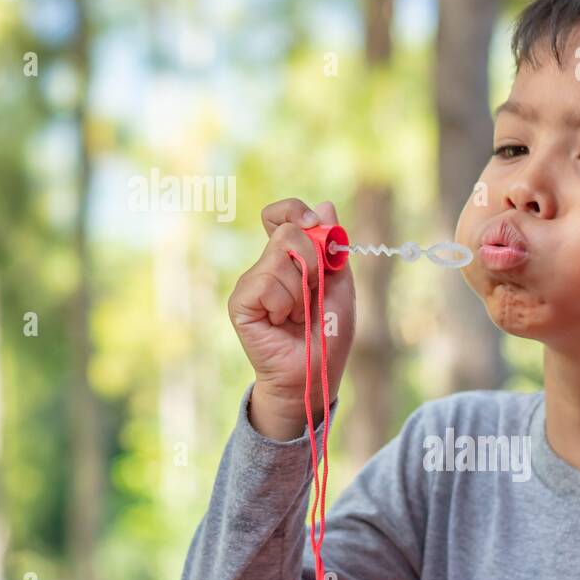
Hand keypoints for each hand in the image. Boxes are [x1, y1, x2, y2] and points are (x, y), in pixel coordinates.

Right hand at [227, 199, 356, 438]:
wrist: (315, 372)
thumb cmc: (327, 333)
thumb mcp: (339, 284)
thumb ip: (332, 247)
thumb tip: (326, 206)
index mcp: (288, 257)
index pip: (280, 215)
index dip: (296, 212)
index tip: (316, 226)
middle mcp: (265, 266)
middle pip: (287, 233)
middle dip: (313, 262)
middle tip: (313, 292)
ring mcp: (250, 283)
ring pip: (279, 258)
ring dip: (301, 290)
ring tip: (297, 314)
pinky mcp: (240, 302)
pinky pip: (266, 284)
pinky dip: (284, 304)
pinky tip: (281, 322)